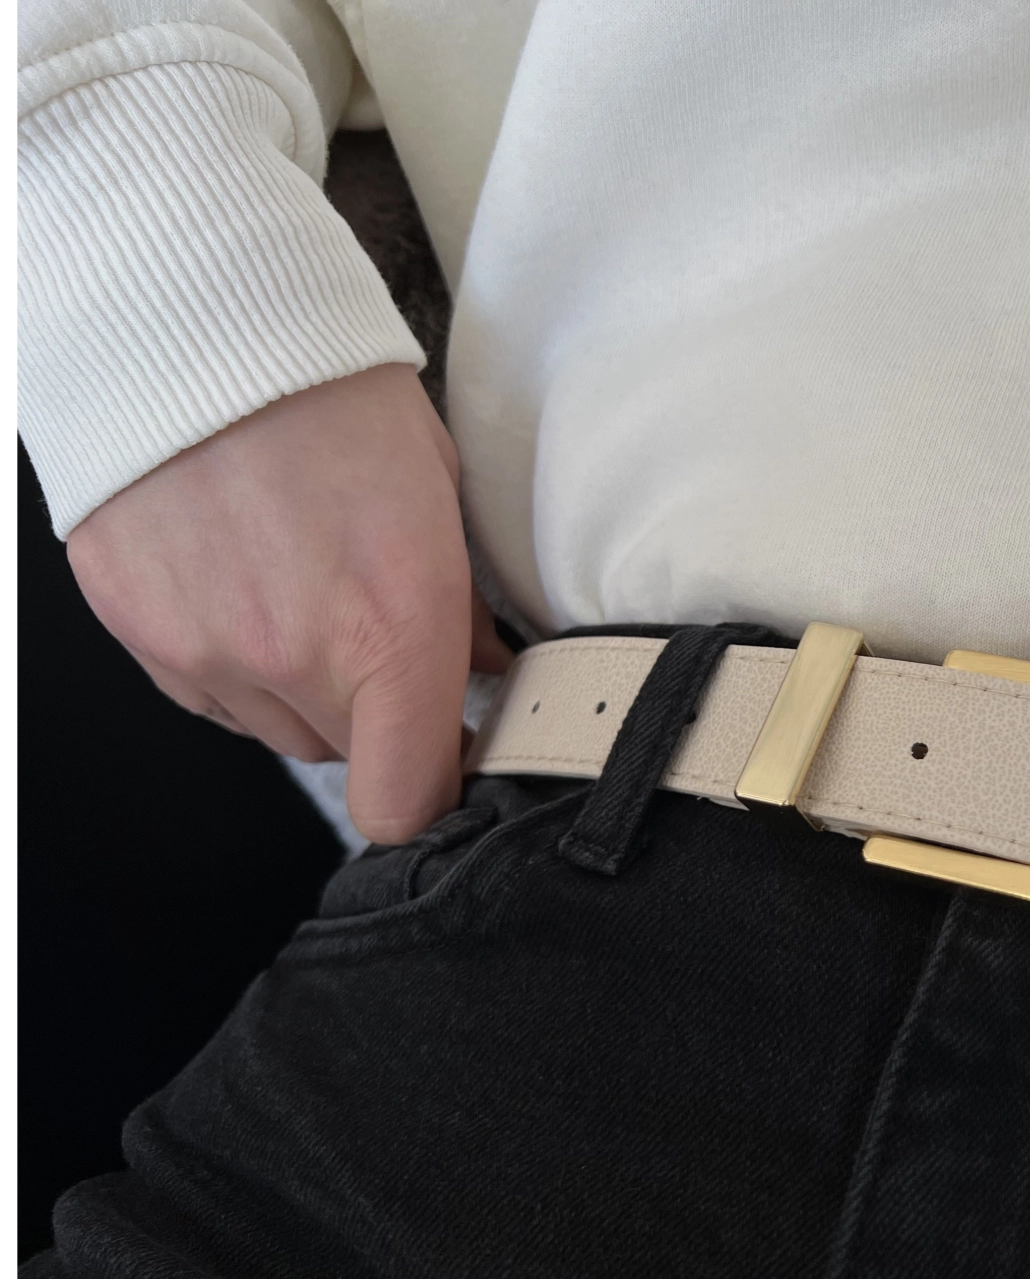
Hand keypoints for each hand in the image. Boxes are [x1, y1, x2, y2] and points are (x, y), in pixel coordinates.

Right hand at [66, 364, 511, 843]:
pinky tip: (244, 588)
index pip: (407, 801)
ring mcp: (205, 651)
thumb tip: (481, 668)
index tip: (444, 761)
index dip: (431, 795)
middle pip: (347, 759)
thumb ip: (461, 608)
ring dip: (302, 693)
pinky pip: (209, 697)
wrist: (188, 319)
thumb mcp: (435, 494)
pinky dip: (234, 668)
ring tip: (303, 594)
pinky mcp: (139, 631)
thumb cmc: (326, 392)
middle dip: (373, 716)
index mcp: (391, 630)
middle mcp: (293, 657)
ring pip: (277, 731)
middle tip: (375, 635)